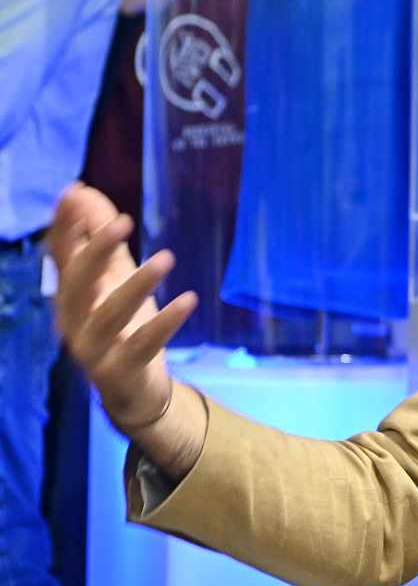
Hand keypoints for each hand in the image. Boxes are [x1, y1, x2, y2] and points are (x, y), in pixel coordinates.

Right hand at [48, 185, 195, 431]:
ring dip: (138, 284)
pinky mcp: (119, 371)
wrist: (135, 393)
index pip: (61, 256)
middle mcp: (74, 320)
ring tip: (167, 258)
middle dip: (95, 250)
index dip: (66, 226)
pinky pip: (142, 344)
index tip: (75, 193)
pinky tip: (188, 299)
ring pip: (110, 313)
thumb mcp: (114, 281)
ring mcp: (93, 348)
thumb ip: (102, 241)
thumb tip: (84, 192)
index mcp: (71, 295)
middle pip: (77, 282)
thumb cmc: (123, 328)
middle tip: (123, 220)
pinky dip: (165, 322)